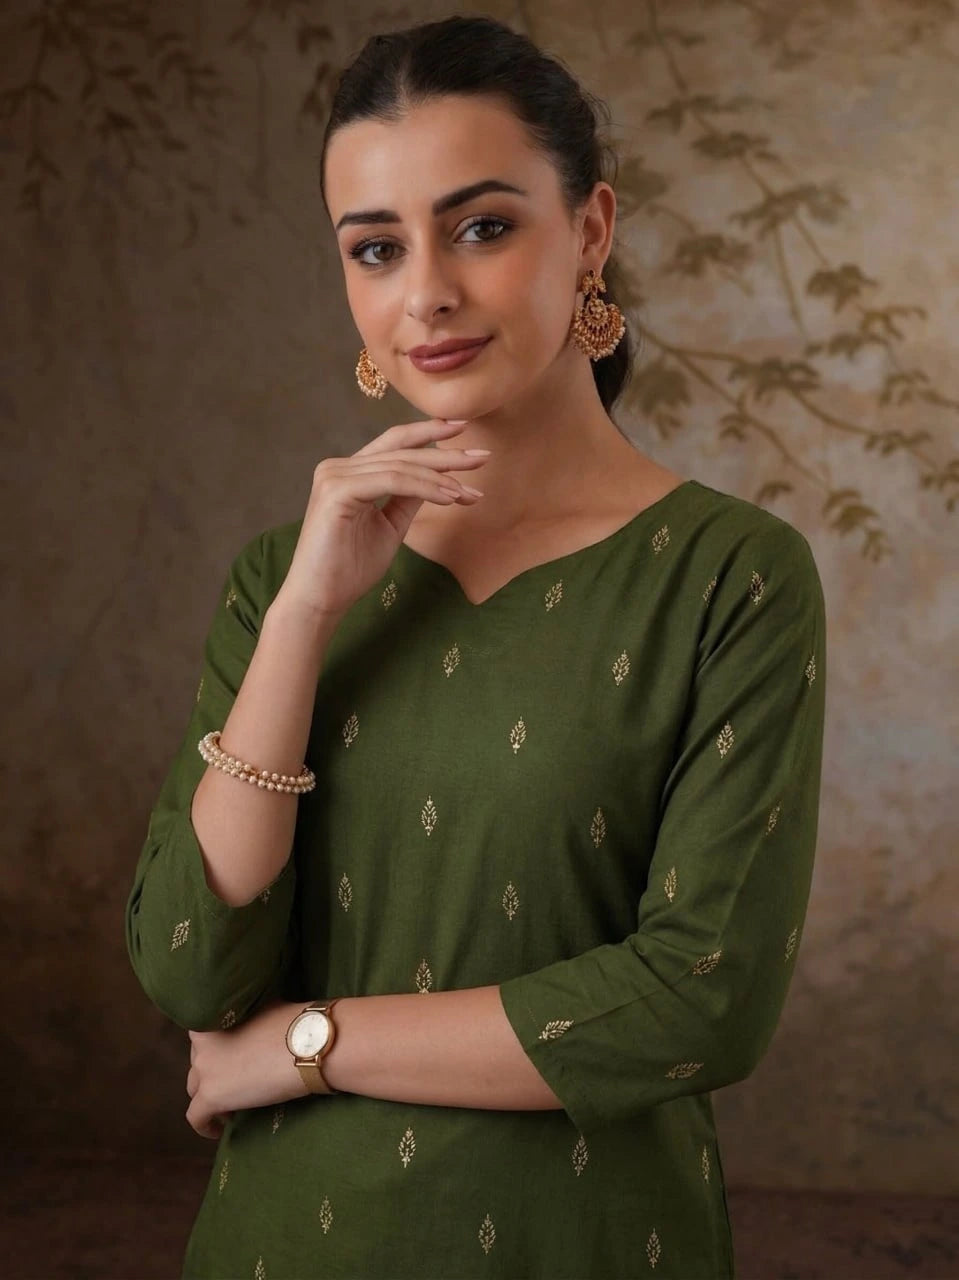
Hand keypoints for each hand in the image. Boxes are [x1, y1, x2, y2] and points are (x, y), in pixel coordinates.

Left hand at [186, 999, 308, 1139]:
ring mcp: (204, 1071)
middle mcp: (202, 1044)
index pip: (202, 1039)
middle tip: (235, 1080)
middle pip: (199, 1064)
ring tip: (231, 1104)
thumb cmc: (293, 1024)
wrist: (306, 1046)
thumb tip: (252, 1030)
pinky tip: (219, 1129)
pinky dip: (206, 1125)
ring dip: (210, 1095)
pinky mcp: (211, 1097)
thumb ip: (246, 1022)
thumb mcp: (263, 1012)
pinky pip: (196, 1118)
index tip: (230, 1059)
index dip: (216, 1050)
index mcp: (213, 1021)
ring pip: (195, 1089)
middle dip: (213, 1072)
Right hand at [274, 418, 490, 618]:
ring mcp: (335, 476)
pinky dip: (424, 488)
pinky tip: (449, 498)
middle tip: (483, 457)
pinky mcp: (337, 491)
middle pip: (402, 451)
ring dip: (441, 477)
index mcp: (348, 472)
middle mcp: (337, 467)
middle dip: (446, 454)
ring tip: (470, 492)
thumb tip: (437, 478)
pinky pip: (392, 481)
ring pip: (400, 466)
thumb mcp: (389, 527)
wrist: (320, 599)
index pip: (394, 444)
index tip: (465, 430)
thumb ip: (407, 498)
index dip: (430, 433)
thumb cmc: (350, 569)